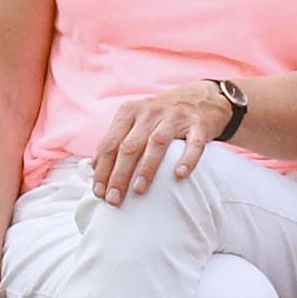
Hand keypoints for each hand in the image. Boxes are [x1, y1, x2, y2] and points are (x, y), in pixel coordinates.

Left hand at [89, 83, 233, 204]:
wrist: (202, 98)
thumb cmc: (161, 117)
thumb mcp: (136, 120)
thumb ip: (116, 140)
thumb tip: (94, 168)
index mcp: (130, 111)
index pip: (111, 142)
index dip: (103, 168)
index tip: (99, 192)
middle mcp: (151, 112)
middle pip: (130, 146)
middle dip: (119, 174)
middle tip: (114, 199)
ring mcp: (175, 116)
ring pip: (157, 143)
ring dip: (146, 168)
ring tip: (138, 190)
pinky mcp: (198, 124)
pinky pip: (193, 143)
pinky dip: (186, 159)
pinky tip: (179, 175)